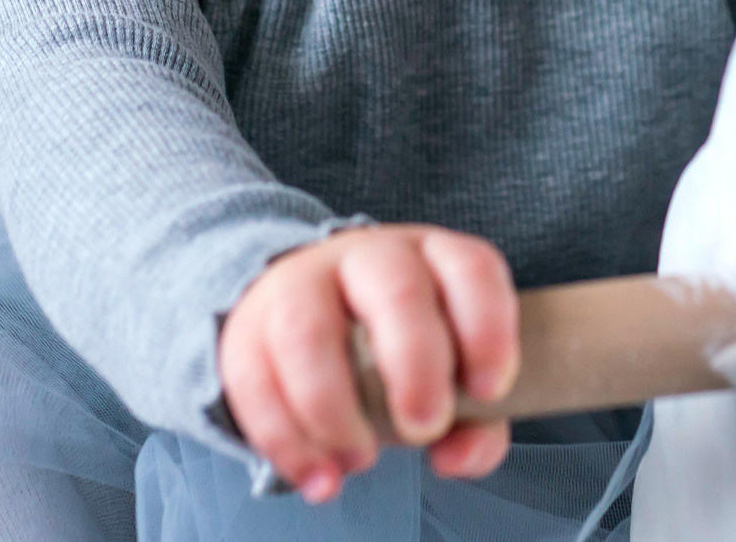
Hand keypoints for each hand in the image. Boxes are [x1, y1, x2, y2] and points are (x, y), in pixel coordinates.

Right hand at [218, 224, 517, 502]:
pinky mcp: (247, 330)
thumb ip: (475, 424)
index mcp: (432, 259)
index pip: (470, 269)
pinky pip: (254, 380)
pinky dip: (286, 441)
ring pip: (307, 331)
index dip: (487, 328)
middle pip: (394, 291)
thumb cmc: (395, 353)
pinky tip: (318, 477)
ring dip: (335, 410)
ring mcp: (299, 285)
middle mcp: (367, 258)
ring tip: (360, 459)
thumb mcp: (447, 376)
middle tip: (424, 427)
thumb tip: (455, 455)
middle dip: (414, 364)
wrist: (304, 319)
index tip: (488, 390)